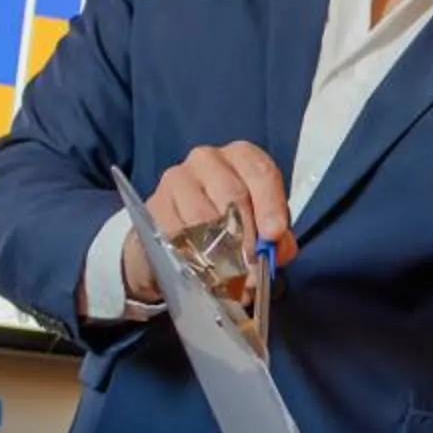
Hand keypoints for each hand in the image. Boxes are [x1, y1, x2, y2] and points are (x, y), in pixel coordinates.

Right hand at [128, 143, 299, 304]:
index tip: (274, 234)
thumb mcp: (261, 228)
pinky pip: (176, 232)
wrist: (181, 240)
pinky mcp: (155, 204)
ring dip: (220, 251)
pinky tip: (202, 268)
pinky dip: (192, 255)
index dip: (270, 205)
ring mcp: (177, 179)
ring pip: (203, 216)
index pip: (261, 172)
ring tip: (230, 275)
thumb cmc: (230, 225)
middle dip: (247, 236)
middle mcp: (208, 160)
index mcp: (242, 157)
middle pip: (233, 195)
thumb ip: (278, 239)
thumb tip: (275, 250)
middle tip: (253, 266)